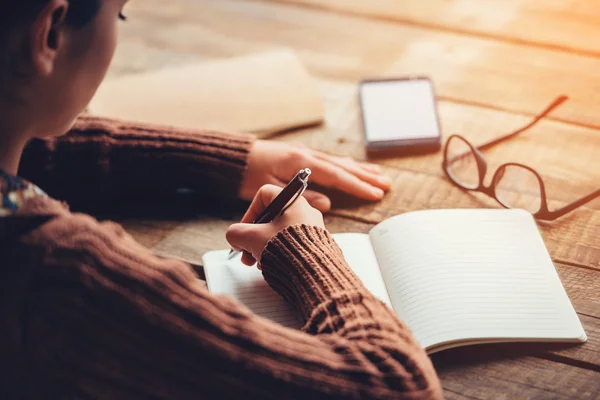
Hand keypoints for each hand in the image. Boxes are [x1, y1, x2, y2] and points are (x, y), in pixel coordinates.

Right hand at [227, 184, 324, 265]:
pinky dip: (280, 253)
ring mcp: (314, 230)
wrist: (315, 274)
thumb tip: (235, 237)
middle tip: (246, 253)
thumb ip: (236, 233)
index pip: (265, 195)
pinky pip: (293, 245)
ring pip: (281, 233)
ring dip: (264, 247)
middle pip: (271, 218)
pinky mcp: (317, 246)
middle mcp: (306, 212)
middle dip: (254, 237)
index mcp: (293, 202)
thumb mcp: (252, 239)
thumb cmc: (289, 252)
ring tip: (259, 263)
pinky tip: (274, 267)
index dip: (250, 212)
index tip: (244, 230)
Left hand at [240, 140, 390, 211]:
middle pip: (342, 166)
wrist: (234, 158)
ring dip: (358, 169)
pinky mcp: (300, 156)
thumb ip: (300, 197)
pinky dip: (344, 165)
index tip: (375, 193)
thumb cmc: (248, 175)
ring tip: (377, 174)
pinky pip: (328, 161)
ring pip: (337, 162)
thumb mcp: (271, 188)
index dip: (357, 185)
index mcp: (301, 163)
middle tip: (386, 184)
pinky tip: (350, 167)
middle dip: (365, 176)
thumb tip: (327, 204)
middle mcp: (306, 156)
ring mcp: (304, 154)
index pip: (336, 175)